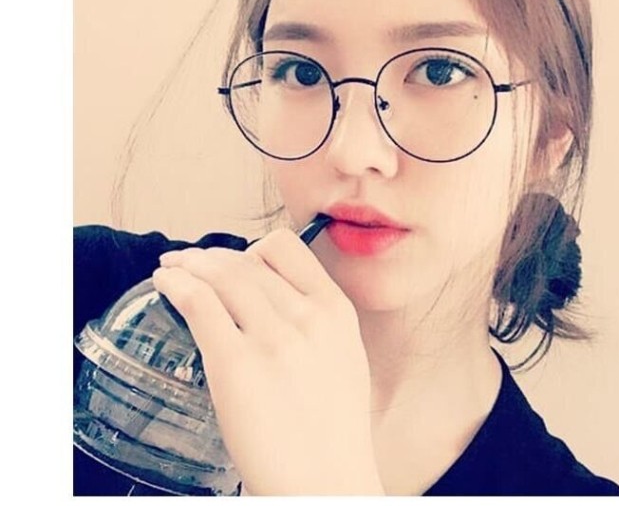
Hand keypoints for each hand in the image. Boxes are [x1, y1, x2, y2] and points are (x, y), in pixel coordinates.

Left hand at [153, 228, 383, 494]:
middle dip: (211, 256)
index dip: (254, 248)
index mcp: (335, 310)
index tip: (236, 260)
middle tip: (191, 260)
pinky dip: (176, 284)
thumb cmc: (333, 427)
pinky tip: (164, 283)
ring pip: (221, 274)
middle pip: (247, 261)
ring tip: (173, 267)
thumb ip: (316, 318)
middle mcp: (306, 317)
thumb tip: (271, 293)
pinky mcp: (236, 365)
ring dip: (190, 262)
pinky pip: (199, 303)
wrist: (326, 482)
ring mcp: (272, 339)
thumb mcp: (344, 355)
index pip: (287, 247)